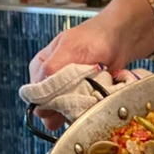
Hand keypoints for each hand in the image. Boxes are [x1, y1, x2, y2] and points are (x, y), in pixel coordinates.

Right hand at [29, 0, 153, 129]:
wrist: (118, 41)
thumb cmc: (93, 38)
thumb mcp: (68, 48)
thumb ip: (50, 69)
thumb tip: (37, 93)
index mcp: (41, 69)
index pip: (34, 94)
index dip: (47, 100)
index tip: (63, 96)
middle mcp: (51, 84)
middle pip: (48, 109)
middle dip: (63, 107)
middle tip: (79, 95)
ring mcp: (67, 95)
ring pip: (63, 115)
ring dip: (76, 110)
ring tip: (89, 95)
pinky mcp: (82, 102)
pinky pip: (79, 115)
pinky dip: (87, 111)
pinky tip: (95, 99)